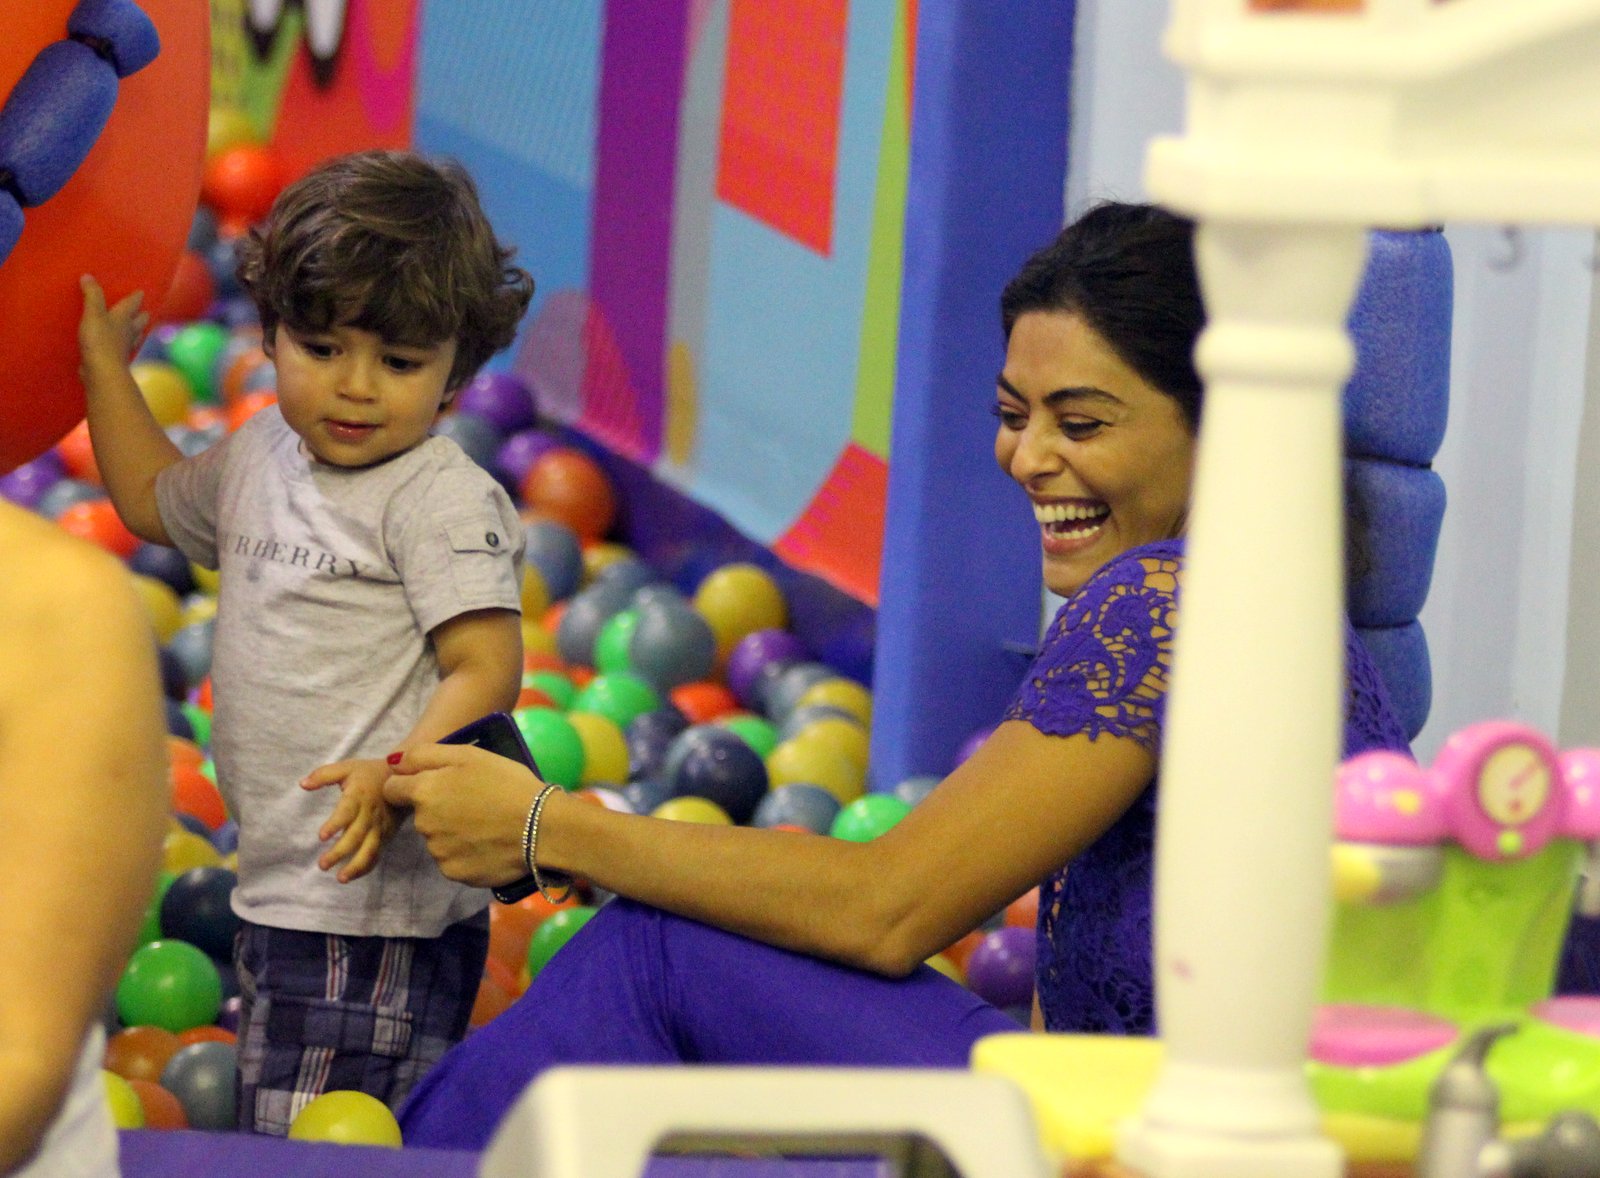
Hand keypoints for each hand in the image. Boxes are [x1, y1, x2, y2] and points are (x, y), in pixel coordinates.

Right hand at [78, 276, 147, 382]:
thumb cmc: (100, 341)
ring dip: (136, 331)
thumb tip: (88, 276)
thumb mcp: (94, 314)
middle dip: (141, 315)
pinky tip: (120, 347)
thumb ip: (92, 296)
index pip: (133, 304)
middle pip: (139, 321)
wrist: (102, 372)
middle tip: (144, 310)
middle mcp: (128, 332)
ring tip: (137, 328)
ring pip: (134, 336)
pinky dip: (123, 345)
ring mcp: (124, 348)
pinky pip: (122, 349)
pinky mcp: (116, 360)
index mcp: (124, 318)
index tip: (141, 292)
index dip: (136, 297)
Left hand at [302, 758, 401, 882]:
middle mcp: (370, 814)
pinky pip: (376, 854)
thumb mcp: (347, 767)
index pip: (347, 812)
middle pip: (356, 836)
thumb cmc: (370, 773)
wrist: (405, 779)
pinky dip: (365, 867)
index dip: (335, 824)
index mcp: (359, 796)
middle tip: (322, 865)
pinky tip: (350, 876)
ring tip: (340, 878)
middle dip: (340, 852)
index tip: (321, 837)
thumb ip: (324, 775)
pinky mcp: (386, 836)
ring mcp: (380, 827)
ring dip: (356, 865)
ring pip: (369, 849)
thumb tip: (302, 784)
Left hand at [383, 744, 541, 887]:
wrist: (541, 828)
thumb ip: (424, 754)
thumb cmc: (507, 783)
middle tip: (472, 802)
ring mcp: (438, 852)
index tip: (437, 784)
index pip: (393, 789)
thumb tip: (393, 761)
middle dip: (437, 808)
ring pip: (436, 838)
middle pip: (419, 814)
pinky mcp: (455, 873)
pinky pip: (451, 860)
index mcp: (423, 791)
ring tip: (485, 824)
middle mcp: (423, 824)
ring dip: (451, 831)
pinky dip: (465, 853)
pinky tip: (488, 843)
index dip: (410, 784)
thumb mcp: (469, 754)